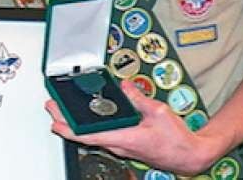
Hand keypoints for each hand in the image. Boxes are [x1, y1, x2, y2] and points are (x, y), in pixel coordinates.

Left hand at [45, 79, 227, 174]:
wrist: (190, 156)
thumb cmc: (177, 140)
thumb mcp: (159, 112)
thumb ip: (139, 98)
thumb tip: (124, 87)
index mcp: (125, 138)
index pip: (89, 135)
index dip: (68, 128)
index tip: (54, 119)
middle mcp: (120, 145)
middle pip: (86, 135)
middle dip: (66, 122)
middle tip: (52, 107)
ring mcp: (123, 148)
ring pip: (94, 136)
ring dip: (78, 124)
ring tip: (64, 111)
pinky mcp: (127, 146)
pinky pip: (104, 136)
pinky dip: (92, 127)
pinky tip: (88, 119)